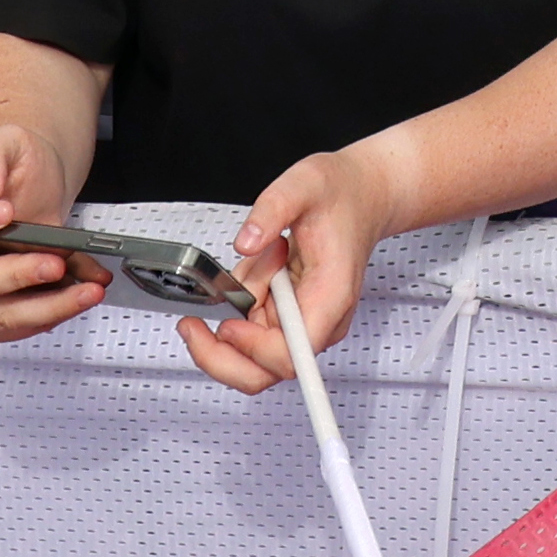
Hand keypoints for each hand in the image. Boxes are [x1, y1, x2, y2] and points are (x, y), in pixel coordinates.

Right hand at [0, 117, 98, 346]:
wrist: (35, 191)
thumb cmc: (15, 171)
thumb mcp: (5, 144)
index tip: (5, 212)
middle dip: (16, 276)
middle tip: (55, 262)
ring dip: (46, 308)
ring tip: (86, 290)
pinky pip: (18, 329)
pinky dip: (55, 315)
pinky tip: (81, 294)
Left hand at [173, 145, 386, 397]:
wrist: (363, 195)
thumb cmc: (341, 194)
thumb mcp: (303, 183)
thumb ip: (272, 210)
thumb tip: (245, 242)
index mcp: (329, 297)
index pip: (287, 355)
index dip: (249, 348)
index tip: (226, 321)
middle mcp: (318, 321)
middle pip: (263, 372)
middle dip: (220, 355)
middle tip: (193, 324)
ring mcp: (303, 324)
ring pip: (249, 353)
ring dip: (234, 313)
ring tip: (257, 262)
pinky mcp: (289, 319)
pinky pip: (250, 330)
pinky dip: (240, 304)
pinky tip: (258, 268)